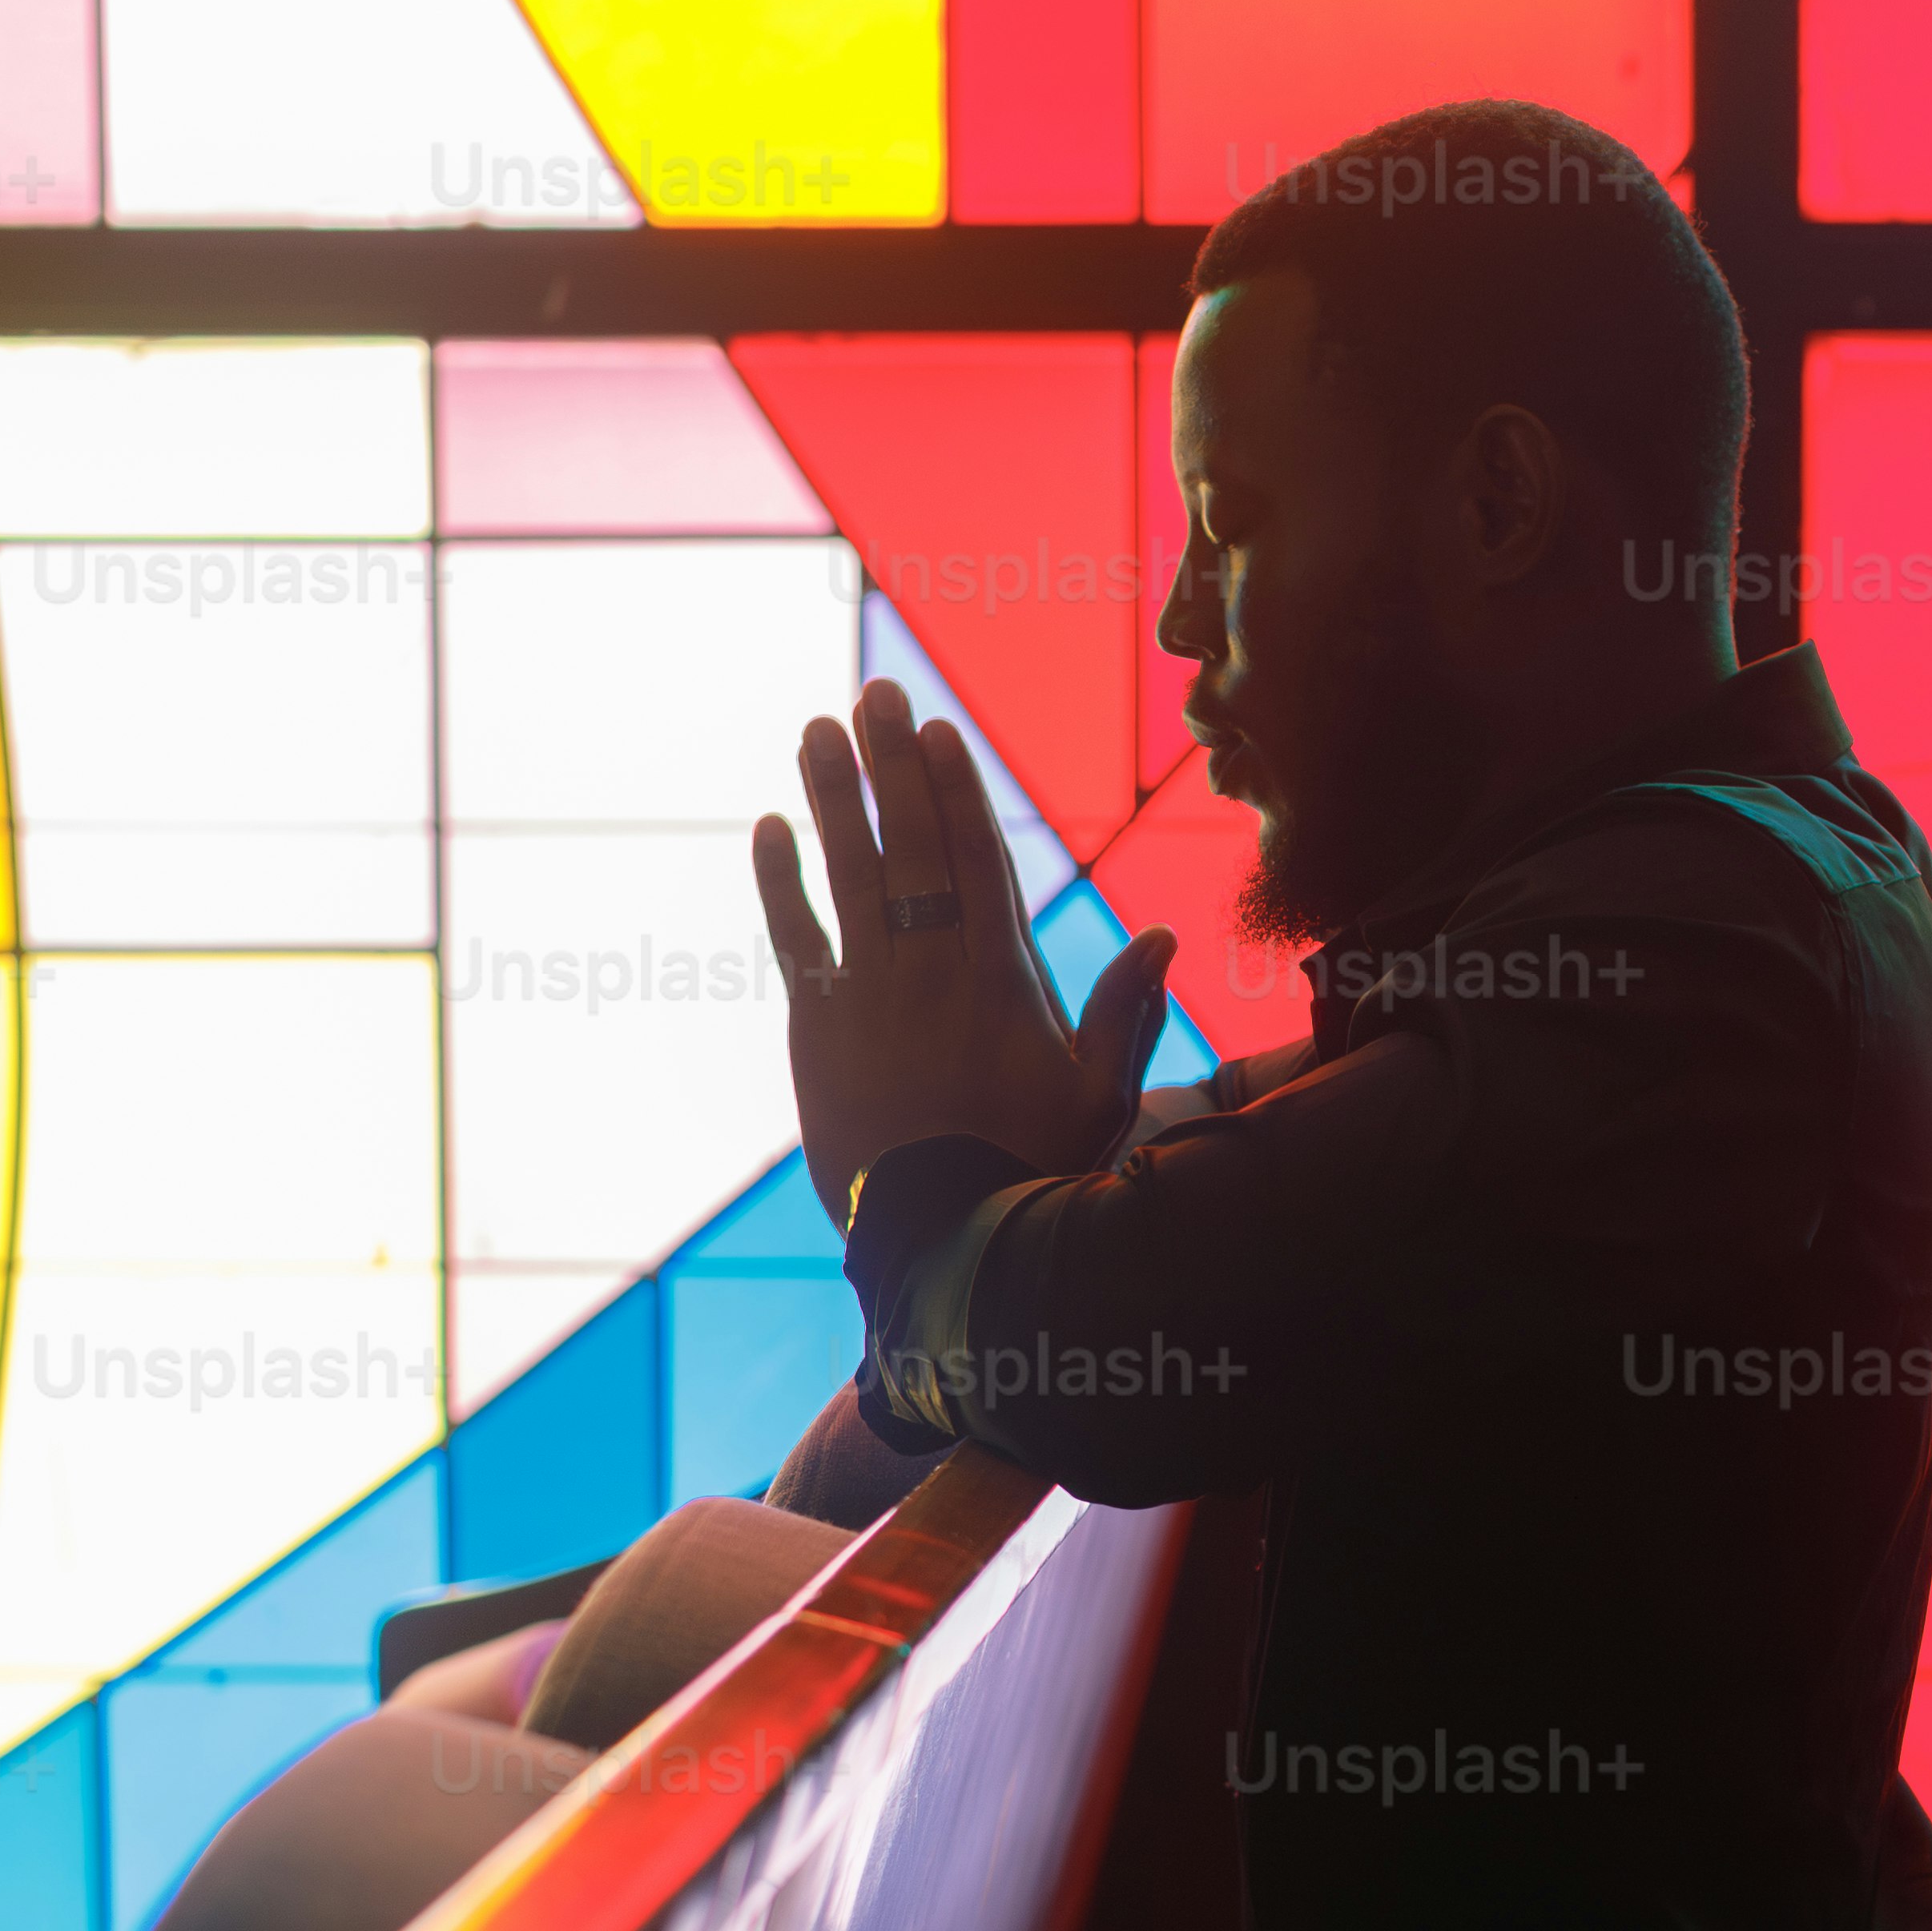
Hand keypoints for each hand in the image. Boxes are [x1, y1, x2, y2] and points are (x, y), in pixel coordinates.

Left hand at [753, 673, 1175, 1223]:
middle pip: (913, 846)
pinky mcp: (819, 1025)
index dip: (955, 792)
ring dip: (834, 797)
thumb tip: (1162, 940)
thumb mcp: (1098, 1100)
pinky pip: (795, 935)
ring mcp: (871, 992)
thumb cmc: (1026, 1169)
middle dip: (894, 765)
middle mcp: (933, 970)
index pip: (978, 862)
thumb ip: (1125, 1015)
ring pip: (850, 873)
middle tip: (878, 694)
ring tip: (819, 728)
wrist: (937, 1236)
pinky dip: (780, 881)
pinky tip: (769, 826)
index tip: (939, 733)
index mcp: (1001, 980)